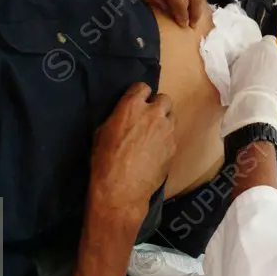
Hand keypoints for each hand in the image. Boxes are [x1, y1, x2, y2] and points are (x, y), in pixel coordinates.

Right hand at [89, 83, 176, 222]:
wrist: (121, 189)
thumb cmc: (104, 160)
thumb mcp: (102, 132)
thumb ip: (118, 117)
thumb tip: (124, 115)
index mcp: (132, 106)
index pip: (143, 87)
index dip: (139, 95)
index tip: (137, 103)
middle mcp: (154, 113)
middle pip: (164, 98)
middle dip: (157, 106)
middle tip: (148, 118)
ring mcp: (167, 130)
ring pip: (172, 116)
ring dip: (164, 121)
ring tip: (154, 134)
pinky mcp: (174, 146)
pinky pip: (173, 136)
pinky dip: (166, 139)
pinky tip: (156, 151)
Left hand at [221, 36, 276, 136]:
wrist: (254, 103)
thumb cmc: (276, 85)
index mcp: (264, 46)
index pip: (271, 40)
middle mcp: (249, 51)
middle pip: (258, 50)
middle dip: (265, 57)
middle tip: (273, 72)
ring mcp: (238, 63)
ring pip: (249, 61)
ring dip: (255, 66)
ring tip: (262, 81)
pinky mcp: (232, 75)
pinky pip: (242, 71)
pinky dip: (247, 76)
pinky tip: (253, 86)